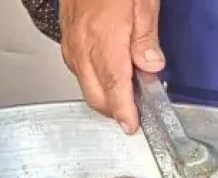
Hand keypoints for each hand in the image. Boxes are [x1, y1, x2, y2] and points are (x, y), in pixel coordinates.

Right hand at [59, 0, 163, 133]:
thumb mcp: (144, 0)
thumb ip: (146, 36)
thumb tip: (151, 66)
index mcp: (105, 39)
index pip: (113, 87)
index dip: (123, 111)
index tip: (131, 125)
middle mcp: (83, 47)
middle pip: (96, 95)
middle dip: (114, 110)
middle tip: (134, 111)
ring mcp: (72, 45)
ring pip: (85, 85)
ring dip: (104, 95)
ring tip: (124, 92)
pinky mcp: (67, 41)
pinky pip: (78, 70)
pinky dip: (93, 80)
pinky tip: (106, 74)